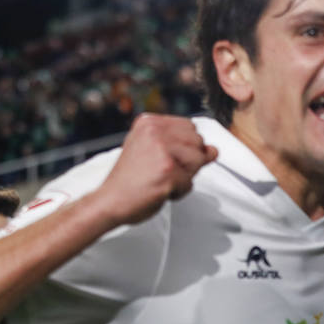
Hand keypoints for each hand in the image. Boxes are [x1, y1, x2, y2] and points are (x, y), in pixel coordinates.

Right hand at [93, 114, 217, 226]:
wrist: (110, 201)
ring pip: (198, 161)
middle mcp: (154, 130)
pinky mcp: (168, 170)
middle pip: (198, 143)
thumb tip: (213, 150)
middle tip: (161, 172)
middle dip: (187, 162)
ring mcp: (161, 149)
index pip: (190, 127)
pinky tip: (159, 189)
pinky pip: (190, 183)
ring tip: (160, 179)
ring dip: (184, 176)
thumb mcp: (150, 151)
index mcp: (149, 122)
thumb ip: (180, 145)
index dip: (185, 147)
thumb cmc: (130, 180)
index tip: (165, 159)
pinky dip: (178, 191)